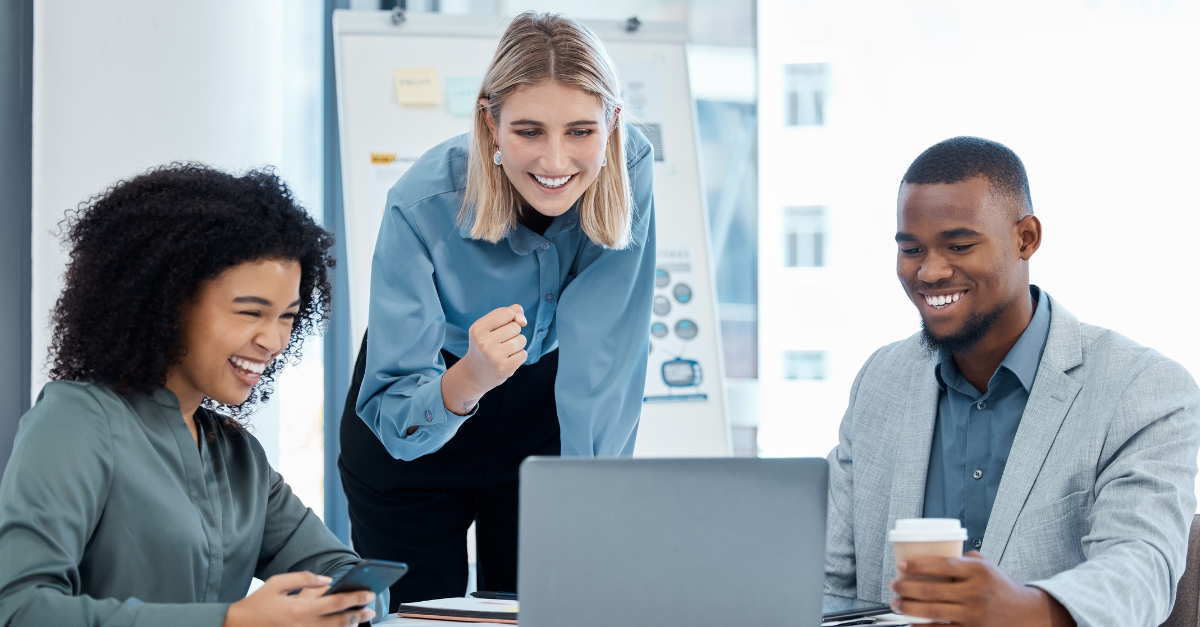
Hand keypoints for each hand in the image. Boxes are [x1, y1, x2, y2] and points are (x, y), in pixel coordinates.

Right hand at [224, 571, 376, 626]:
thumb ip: (304, 579)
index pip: (335, 603)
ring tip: (360, 618)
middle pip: (339, 622)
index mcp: (299, 609)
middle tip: (371, 609)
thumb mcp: (277, 583)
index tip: (369, 593)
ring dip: (348, 626)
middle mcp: (303, 626)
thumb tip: (328, 581)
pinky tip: (341, 626)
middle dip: (358, 615)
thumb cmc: (258, 604)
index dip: (355, 598)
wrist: (237, 626)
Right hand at [440, 305, 527, 415]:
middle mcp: (483, 342)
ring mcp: (494, 356)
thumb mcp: (490, 325)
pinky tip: (507, 359)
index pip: (507, 313)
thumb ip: (510, 313)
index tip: (501, 326)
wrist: (474, 373)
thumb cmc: (486, 343)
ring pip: (521, 340)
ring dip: (517, 344)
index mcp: (478, 328)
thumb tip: (523, 321)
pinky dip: (519, 356)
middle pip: (516, 327)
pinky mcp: (504, 368)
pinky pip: (523, 354)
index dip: (510, 318)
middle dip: (513, 332)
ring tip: (504, 350)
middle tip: (499, 342)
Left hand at [889, 552, 1073, 626]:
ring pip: (932, 612)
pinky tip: (912, 622)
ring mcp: (973, 614)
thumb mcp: (987, 565)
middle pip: (931, 590)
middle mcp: (975, 593)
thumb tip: (934, 552)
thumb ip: (963, 558)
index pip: (942, 565)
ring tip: (896, 603)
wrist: (1027, 614)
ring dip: (908, 608)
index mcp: (978, 571)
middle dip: (905, 588)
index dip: (917, 565)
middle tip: (894, 585)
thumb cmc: (1003, 587)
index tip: (901, 565)